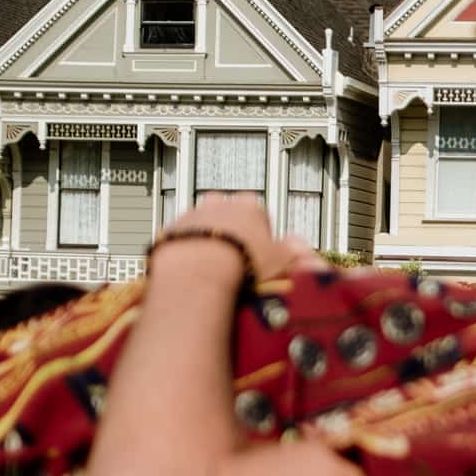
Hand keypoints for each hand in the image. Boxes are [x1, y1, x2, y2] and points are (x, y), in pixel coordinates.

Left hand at [154, 194, 314, 280]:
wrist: (197, 272)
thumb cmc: (241, 264)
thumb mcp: (282, 260)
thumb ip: (295, 252)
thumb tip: (305, 250)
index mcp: (250, 207)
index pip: (259, 213)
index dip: (261, 234)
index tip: (260, 251)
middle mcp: (220, 204)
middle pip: (229, 212)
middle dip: (232, 230)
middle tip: (236, 256)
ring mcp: (193, 215)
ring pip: (202, 222)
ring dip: (207, 237)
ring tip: (213, 264)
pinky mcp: (170, 230)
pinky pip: (180, 237)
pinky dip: (186, 249)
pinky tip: (193, 268)